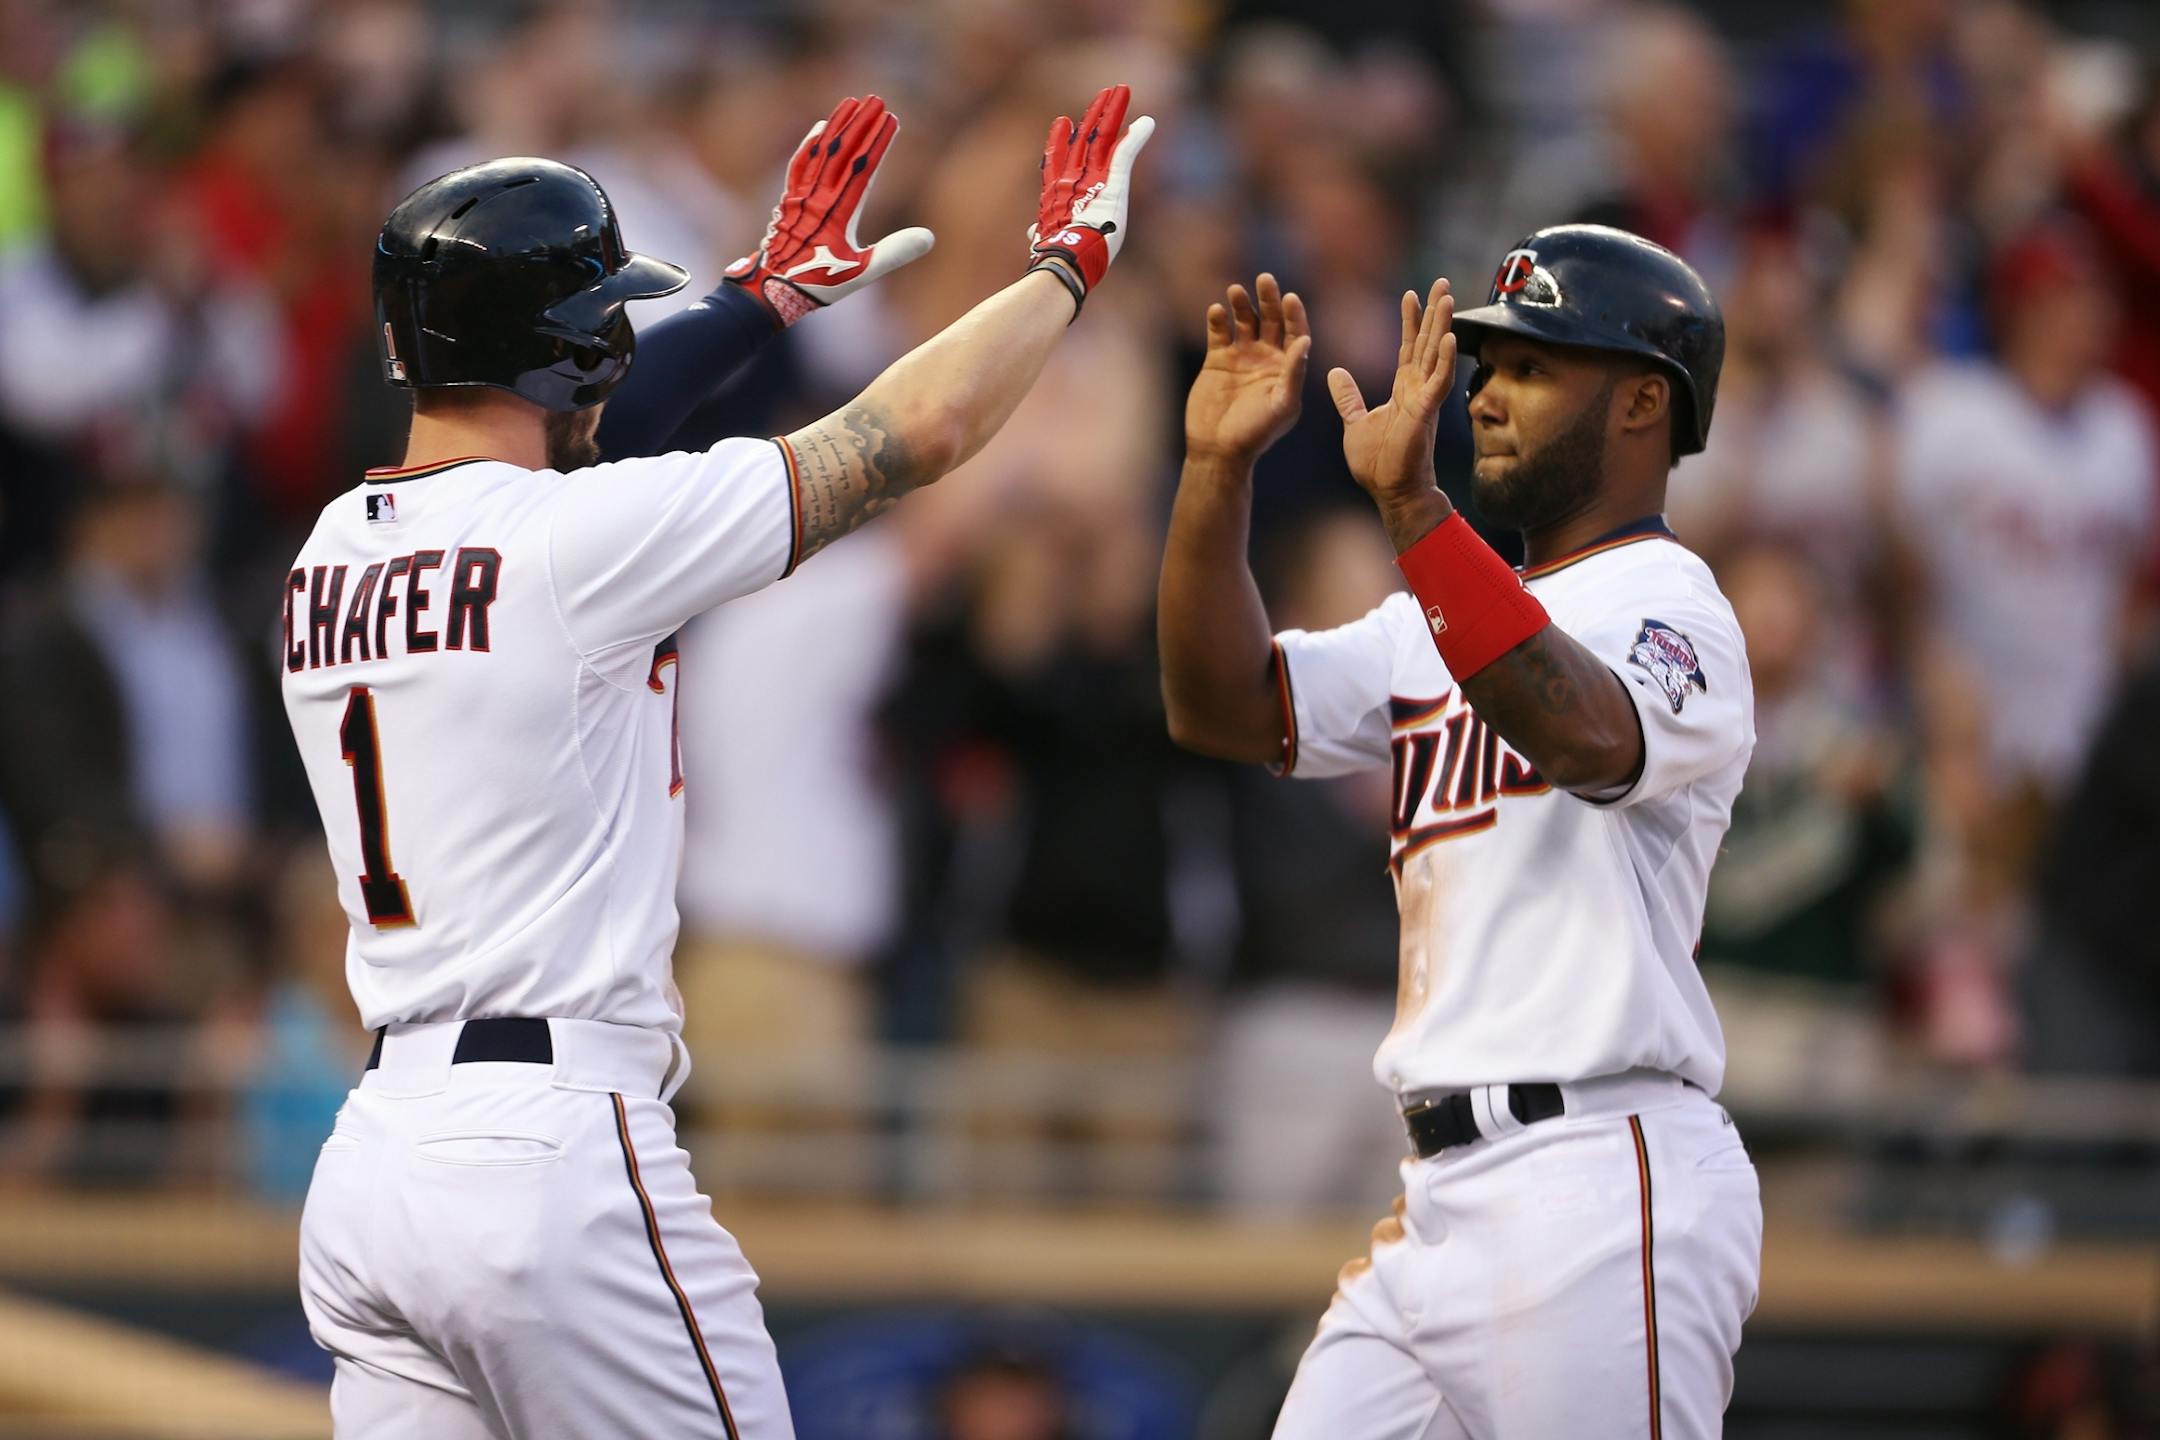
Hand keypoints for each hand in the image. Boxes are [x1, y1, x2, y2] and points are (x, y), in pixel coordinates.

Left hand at [724, 95, 934, 326]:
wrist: (771, 290)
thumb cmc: (819, 284)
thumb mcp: (862, 273)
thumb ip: (894, 253)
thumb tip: (928, 237)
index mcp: (838, 213)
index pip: (863, 168)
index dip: (878, 142)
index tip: (892, 120)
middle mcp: (818, 197)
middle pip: (843, 151)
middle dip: (861, 123)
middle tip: (878, 99)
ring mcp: (801, 195)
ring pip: (822, 152)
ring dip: (839, 125)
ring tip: (853, 102)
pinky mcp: (789, 199)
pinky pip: (800, 163)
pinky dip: (811, 143)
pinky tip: (820, 128)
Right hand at [1026, 83, 1154, 312]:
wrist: (1067, 260)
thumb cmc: (1056, 257)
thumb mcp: (1046, 241)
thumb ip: (1040, 233)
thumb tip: (1032, 234)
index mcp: (1057, 194)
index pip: (1059, 160)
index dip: (1061, 141)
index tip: (1062, 122)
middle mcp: (1072, 180)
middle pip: (1084, 140)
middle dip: (1093, 116)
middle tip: (1101, 96)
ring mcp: (1091, 178)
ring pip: (1102, 137)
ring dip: (1111, 112)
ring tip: (1119, 91)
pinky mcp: (1112, 182)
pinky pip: (1125, 153)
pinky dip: (1136, 137)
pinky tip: (1147, 121)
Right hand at [1185, 274, 1310, 464]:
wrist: (1219, 450)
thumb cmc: (1255, 433)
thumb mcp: (1282, 405)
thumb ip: (1294, 373)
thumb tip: (1305, 340)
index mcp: (1286, 367)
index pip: (1295, 332)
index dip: (1294, 314)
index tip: (1290, 297)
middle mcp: (1266, 358)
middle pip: (1270, 320)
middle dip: (1269, 299)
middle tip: (1265, 279)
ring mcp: (1241, 357)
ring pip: (1244, 321)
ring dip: (1242, 304)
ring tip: (1236, 290)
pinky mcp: (1216, 360)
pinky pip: (1218, 333)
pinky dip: (1217, 319)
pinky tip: (1217, 310)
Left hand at [1329, 280, 1456, 518]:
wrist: (1390, 491)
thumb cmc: (1377, 463)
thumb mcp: (1355, 421)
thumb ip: (1348, 396)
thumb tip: (1335, 372)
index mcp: (1402, 390)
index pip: (1408, 347)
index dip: (1410, 321)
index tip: (1411, 294)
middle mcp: (1417, 389)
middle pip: (1426, 342)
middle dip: (1434, 311)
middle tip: (1441, 282)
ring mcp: (1424, 399)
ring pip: (1435, 354)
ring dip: (1442, 325)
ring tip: (1448, 297)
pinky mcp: (1426, 412)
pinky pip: (1438, 381)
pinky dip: (1443, 359)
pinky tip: (1449, 337)